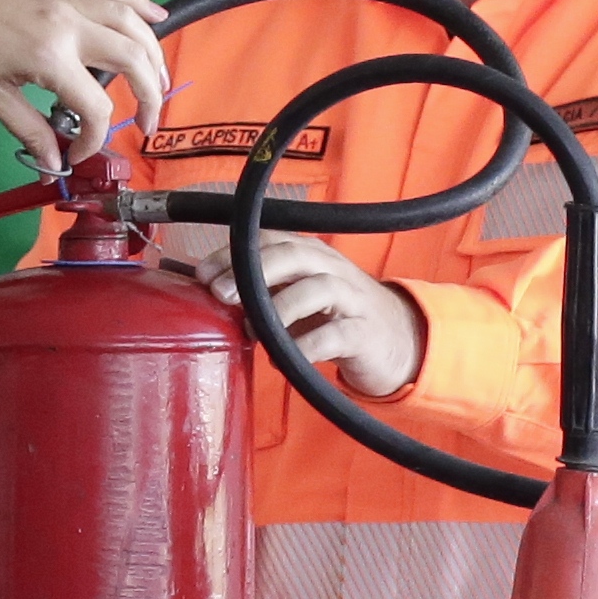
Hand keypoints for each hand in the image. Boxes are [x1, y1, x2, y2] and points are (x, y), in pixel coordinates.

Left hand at [0, 0, 169, 157]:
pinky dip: (137, 3)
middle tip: (148, 122)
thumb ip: (29, 130)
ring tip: (159, 80)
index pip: (97, 106)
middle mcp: (67, 22)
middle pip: (133, 58)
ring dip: (153, 50)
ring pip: (131, 20)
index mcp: (49, 56)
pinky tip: (154, 17)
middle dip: (150, 94)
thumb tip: (53, 163)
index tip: (78, 154)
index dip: (95, 138)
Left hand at [162, 222, 422, 397]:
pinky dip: (306, 345)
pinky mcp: (363, 333)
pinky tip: (284, 357)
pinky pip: (335, 335)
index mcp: (309, 255)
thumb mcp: (294, 295)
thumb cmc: (333, 316)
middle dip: (253, 270)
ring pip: (318, 288)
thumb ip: (258, 291)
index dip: (233, 253)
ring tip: (253, 330)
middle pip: (294, 254)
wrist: (395, 340)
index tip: (202, 274)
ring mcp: (351, 299)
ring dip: (280, 308)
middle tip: (221, 294)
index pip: (269, 240)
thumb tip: (205, 292)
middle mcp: (330, 268)